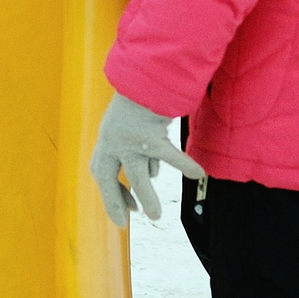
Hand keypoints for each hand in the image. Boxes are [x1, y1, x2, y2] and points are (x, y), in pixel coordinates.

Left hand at [88, 91, 204, 226]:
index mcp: (106, 138)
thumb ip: (135, 148)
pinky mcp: (151, 135)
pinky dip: (185, 165)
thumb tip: (153, 175)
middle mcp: (113, 141)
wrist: (147, 74)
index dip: (109, 192)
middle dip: (115, 202)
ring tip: (155, 217)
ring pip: (138, 176)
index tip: (125, 209)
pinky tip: (199, 174)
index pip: (99, 171)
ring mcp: (131, 139)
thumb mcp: (127, 123)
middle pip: (108, 179)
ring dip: (147, 198)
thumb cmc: (140, 100)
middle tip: (124, 223)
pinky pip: (170, 156)